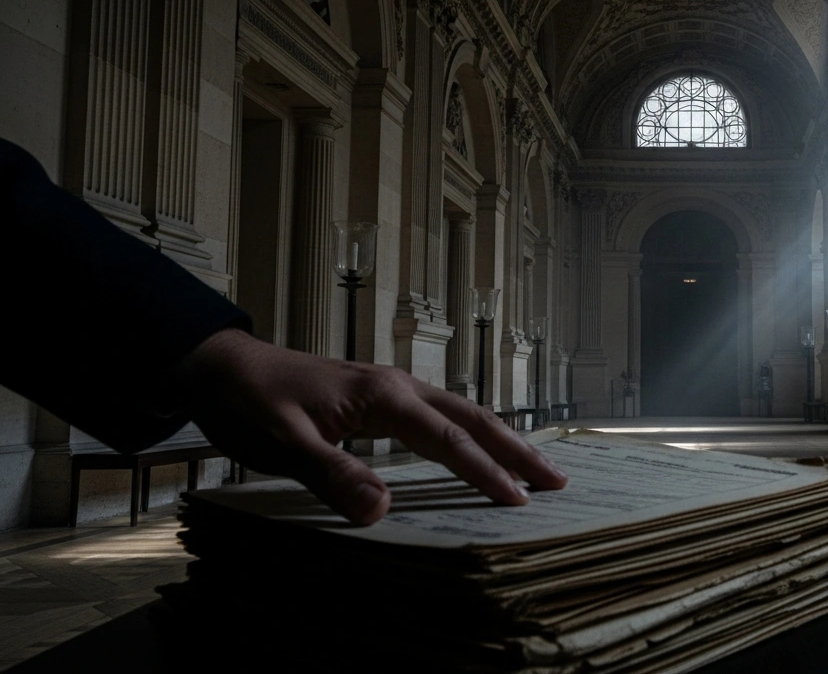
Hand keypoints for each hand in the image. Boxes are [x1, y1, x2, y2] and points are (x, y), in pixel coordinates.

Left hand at [171, 328, 567, 524]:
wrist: (220, 365)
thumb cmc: (249, 401)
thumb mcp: (283, 444)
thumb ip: (333, 475)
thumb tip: (381, 509)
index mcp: (384, 395)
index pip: (449, 440)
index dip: (486, 472)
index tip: (521, 501)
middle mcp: (398, 387)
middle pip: (474, 419)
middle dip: (517, 450)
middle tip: (558, 479)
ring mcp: (391, 390)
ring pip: (462, 414)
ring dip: (501, 441)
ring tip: (534, 468)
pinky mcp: (380, 399)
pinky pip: (440, 417)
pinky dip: (471, 436)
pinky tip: (477, 450)